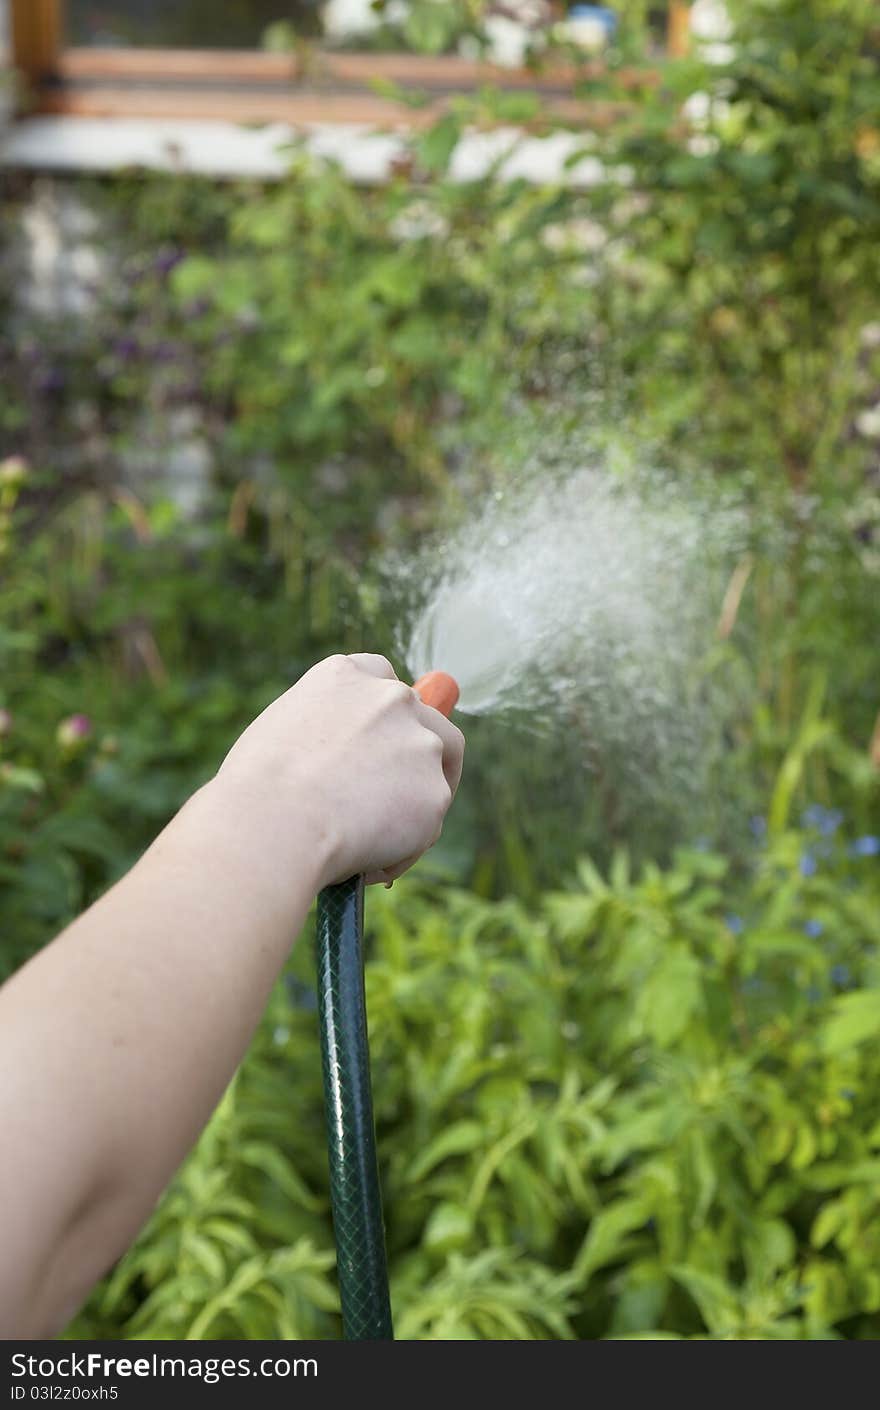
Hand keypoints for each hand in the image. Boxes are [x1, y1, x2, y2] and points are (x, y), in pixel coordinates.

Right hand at [213, 653, 464, 891]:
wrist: (271, 822)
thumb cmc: (254, 791)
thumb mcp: (280, 736)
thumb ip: (322, 736)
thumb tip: (338, 771)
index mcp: (346, 676)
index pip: (383, 679)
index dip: (386, 714)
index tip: (385, 737)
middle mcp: (391, 698)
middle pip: (428, 722)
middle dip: (418, 759)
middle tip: (397, 799)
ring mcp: (420, 742)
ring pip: (434, 779)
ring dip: (410, 811)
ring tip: (369, 848)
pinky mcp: (434, 791)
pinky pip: (426, 828)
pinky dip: (401, 851)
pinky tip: (365, 866)